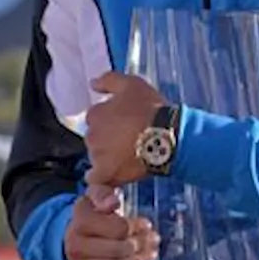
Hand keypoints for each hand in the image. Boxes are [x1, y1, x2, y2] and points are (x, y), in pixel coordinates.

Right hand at [64, 183, 159, 259]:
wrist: (73, 238)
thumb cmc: (91, 216)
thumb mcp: (95, 198)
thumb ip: (104, 195)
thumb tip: (113, 203)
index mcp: (80, 221)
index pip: (117, 228)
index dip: (136, 227)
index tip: (147, 225)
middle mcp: (76, 245)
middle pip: (117, 250)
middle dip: (140, 245)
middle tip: (153, 240)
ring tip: (149, 255)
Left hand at [85, 71, 164, 186]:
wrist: (167, 136)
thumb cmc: (151, 108)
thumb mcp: (131, 84)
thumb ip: (109, 80)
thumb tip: (92, 83)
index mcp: (96, 114)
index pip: (96, 117)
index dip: (110, 119)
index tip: (124, 122)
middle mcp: (91, 135)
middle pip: (96, 137)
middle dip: (108, 137)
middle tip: (128, 138)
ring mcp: (97, 155)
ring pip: (97, 156)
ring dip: (108, 155)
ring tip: (129, 155)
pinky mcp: (106, 173)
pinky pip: (95, 179)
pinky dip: (101, 177)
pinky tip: (113, 174)